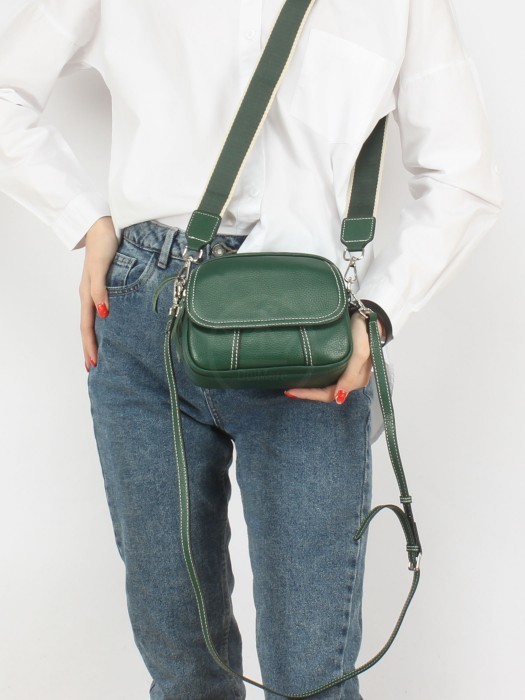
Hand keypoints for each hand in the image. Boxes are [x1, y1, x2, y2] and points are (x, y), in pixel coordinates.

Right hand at [79, 216, 117, 370]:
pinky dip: (103, 324)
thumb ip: (101, 290)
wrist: (103, 225)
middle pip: (89, 327)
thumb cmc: (103, 245)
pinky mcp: (105, 285)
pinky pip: (101, 310)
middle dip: (91, 348)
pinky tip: (110, 328)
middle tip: (94, 367)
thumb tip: (103, 315)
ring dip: (96, 338)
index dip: (90, 345)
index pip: (88, 326)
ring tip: (100, 354)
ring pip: (94, 320)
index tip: (93, 363)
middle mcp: (90, 295)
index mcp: (87, 294)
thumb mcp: (100, 268)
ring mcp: (96, 291)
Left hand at [283, 313, 383, 403]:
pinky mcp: (343, 364)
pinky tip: (305, 374)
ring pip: (327, 386)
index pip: (329, 395)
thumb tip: (338, 398)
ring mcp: (347, 372)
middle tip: (288, 390)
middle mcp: (351, 380)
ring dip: (311, 388)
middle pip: (327, 393)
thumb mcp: (359, 354)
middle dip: (308, 393)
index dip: (310, 395)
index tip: (291, 391)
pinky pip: (328, 376)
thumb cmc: (364, 335)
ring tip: (294, 385)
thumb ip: (349, 376)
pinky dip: (316, 379)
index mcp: (356, 381)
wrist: (368, 318)